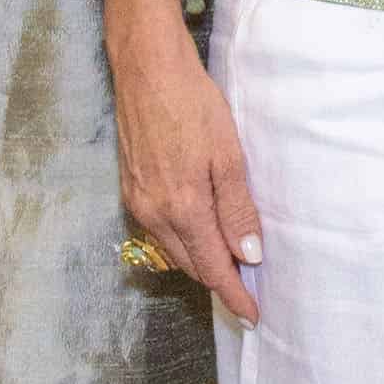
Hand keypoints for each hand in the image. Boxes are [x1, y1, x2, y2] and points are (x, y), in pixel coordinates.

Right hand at [111, 26, 265, 324]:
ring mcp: (137, 203)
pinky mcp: (130, 189)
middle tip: (249, 290)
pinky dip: (183, 241)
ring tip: (230, 264)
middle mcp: (154, 214)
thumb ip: (237, 209)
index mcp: (182, 208)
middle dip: (220, 282)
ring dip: (201, 262)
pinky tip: (201, 232)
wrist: (146, 68)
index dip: (234, 295)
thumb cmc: (192, 103)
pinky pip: (159, 231)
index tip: (253, 315)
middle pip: (191, 265)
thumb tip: (249, 255)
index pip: (213, 268)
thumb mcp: (227, 154)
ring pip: (174, 250)